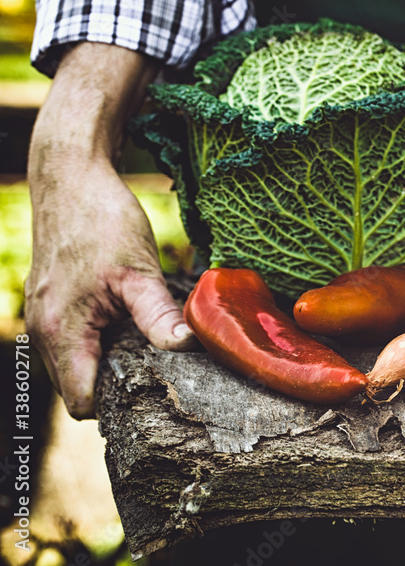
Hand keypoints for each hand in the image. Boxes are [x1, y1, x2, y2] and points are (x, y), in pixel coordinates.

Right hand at [24, 43, 196, 418]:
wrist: (71, 177)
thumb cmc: (102, 220)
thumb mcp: (140, 271)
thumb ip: (159, 315)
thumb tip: (187, 349)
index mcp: (62, 332)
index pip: (83, 401)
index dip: (119, 402)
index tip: (157, 388)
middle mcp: (44, 332)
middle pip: (77, 388)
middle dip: (115, 385)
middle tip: (160, 368)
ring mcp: (43, 317)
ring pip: (74, 365)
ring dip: (106, 362)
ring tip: (146, 344)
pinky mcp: (50, 302)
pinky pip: (72, 342)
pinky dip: (97, 343)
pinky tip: (128, 323)